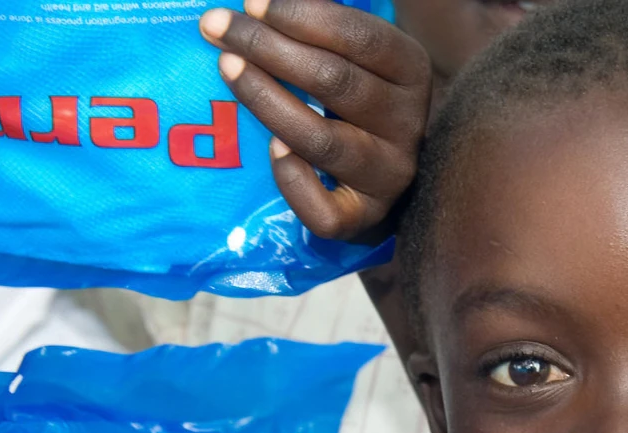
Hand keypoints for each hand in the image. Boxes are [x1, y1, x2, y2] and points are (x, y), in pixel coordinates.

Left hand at [200, 0, 429, 241]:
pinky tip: (270, 150)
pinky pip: (325, 209)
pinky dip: (292, 180)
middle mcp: (407, 123)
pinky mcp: (365, 216)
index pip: (359, 37)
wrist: (383, 169)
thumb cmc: (355, 98)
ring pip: (322, 140)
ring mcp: (388, 174)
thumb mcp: (353, 55)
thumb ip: (318, 28)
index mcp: (410, 71)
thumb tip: (258, 5)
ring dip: (266, 100)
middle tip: (217, 28)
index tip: (250, 4)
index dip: (302, 16)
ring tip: (227, 69)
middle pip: (334, 81)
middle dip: (267, 48)